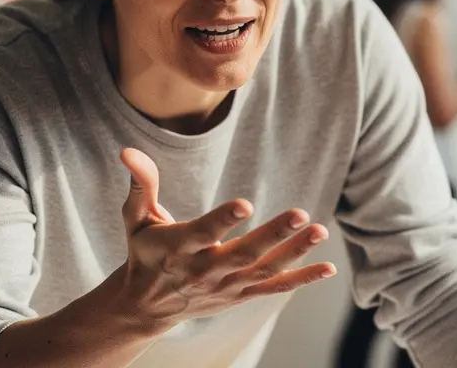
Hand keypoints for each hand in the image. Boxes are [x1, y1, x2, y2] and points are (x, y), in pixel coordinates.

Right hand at [117, 148, 335, 327]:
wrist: (146, 305)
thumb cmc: (144, 252)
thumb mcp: (135, 218)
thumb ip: (141, 184)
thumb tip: (128, 151)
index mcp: (178, 248)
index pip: (202, 233)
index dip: (222, 220)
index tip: (245, 203)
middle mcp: (204, 270)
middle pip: (242, 254)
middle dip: (273, 235)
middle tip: (301, 214)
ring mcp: (225, 286)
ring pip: (263, 271)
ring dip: (294, 253)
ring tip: (320, 231)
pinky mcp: (239, 295)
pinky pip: (274, 289)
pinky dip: (301, 279)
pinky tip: (327, 267)